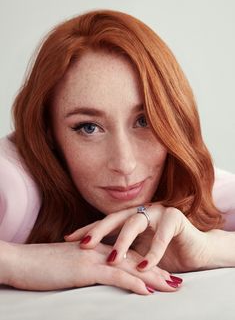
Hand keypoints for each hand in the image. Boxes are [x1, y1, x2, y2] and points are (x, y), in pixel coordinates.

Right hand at [0, 240, 179, 293]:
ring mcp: (95, 258)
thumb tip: (98, 274)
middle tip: (176, 281)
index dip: (147, 264)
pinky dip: (133, 283)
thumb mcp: (70, 264)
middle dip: (157, 270)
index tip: (162, 274)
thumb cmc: (44, 265)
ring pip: (131, 266)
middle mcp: (100, 250)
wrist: (24, 261)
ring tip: (172, 286)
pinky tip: (147, 291)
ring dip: (153, 277)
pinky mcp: (87, 269)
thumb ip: (87, 266)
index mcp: (98, 249)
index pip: (128, 255)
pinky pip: (115, 275)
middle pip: (135, 259)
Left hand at [65, 204, 211, 272]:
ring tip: (113, 259)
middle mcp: (142, 211)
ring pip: (135, 223)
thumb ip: (120, 252)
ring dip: (123, 241)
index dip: (88, 230)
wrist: (195, 252)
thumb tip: (92, 260)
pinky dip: (152, 253)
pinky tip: (143, 266)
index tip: (69, 239)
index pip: (105, 222)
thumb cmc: (164, 253)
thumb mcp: (137, 253)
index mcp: (130, 217)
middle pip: (115, 218)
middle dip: (98, 231)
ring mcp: (158, 211)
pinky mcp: (175, 218)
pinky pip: (161, 235)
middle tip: (84, 245)